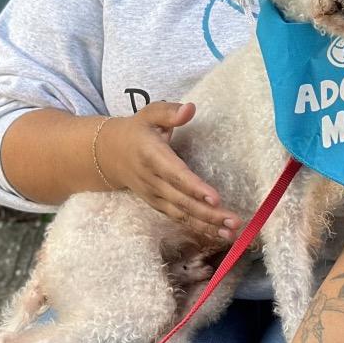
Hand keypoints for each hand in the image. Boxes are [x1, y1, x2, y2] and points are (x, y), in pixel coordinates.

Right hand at [97, 101, 242, 243]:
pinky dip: (197, 228)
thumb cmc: (137, 131)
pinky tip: (217, 234)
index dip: (195, 188)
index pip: (175, 174)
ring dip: (206, 226)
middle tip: (234, 222)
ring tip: (231, 234)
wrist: (109, 154)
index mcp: (152, 155)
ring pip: (181, 214)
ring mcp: (154, 196)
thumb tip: (190, 108)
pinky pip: (178, 218)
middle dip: (208, 214)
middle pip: (182, 200)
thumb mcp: (150, 114)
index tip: (215, 198)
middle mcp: (152, 180)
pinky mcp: (157, 205)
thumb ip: (169, 112)